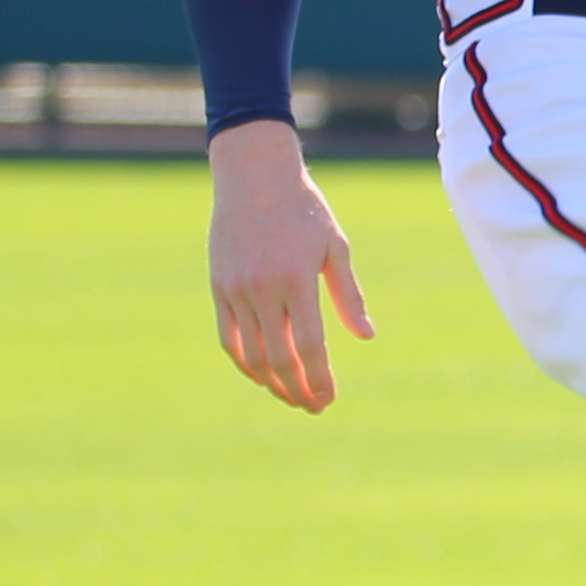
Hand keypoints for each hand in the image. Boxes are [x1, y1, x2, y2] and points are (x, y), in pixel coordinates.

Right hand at [209, 119, 371, 411]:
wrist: (253, 179)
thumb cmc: (304, 211)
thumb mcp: (336, 247)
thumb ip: (348, 295)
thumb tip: (366, 337)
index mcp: (296, 281)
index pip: (309, 347)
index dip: (319, 379)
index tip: (329, 398)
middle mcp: (262, 290)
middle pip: (278, 359)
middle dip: (297, 390)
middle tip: (314, 407)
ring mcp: (235, 291)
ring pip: (250, 354)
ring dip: (271, 383)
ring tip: (291, 397)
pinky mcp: (219, 288)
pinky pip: (228, 337)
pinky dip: (244, 362)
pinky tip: (262, 375)